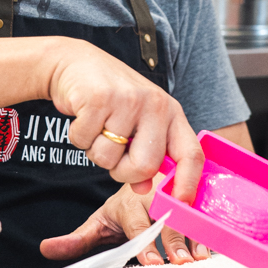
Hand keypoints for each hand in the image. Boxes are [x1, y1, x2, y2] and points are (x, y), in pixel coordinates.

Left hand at [39, 181, 209, 264]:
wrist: (151, 174)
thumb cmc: (126, 210)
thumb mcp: (100, 222)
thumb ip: (78, 239)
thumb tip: (45, 249)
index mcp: (129, 204)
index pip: (137, 225)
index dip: (145, 244)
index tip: (152, 263)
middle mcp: (155, 197)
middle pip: (165, 220)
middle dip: (173, 242)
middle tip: (180, 263)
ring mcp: (178, 196)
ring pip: (188, 216)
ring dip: (195, 237)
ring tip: (199, 258)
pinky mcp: (196, 197)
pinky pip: (204, 212)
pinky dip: (209, 230)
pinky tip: (213, 247)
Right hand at [45, 38, 203, 202]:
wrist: (76, 64)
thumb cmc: (111, 99)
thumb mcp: (138, 124)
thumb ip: (147, 155)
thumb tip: (145, 188)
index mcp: (171, 113)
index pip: (191, 153)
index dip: (188, 183)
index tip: (181, 203)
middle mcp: (155, 105)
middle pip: (145, 166)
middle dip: (122, 171)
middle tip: (114, 151)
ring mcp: (128, 100)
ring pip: (109, 159)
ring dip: (95, 151)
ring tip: (98, 126)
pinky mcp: (99, 99)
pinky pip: (85, 142)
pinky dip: (78, 137)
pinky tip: (83, 116)